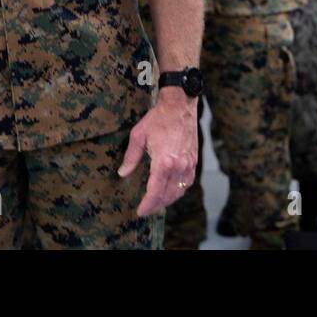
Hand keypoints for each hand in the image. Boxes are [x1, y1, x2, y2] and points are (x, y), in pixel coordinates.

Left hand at [118, 94, 198, 215]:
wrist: (180, 105)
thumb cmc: (158, 118)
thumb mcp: (138, 136)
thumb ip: (131, 157)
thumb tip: (123, 173)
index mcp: (164, 161)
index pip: (155, 192)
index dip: (147, 205)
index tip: (140, 211)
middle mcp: (179, 165)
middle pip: (168, 195)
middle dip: (156, 205)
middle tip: (146, 209)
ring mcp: (189, 164)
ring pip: (179, 191)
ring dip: (168, 200)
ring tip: (157, 202)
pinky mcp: (194, 160)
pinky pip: (188, 182)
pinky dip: (179, 190)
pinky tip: (171, 190)